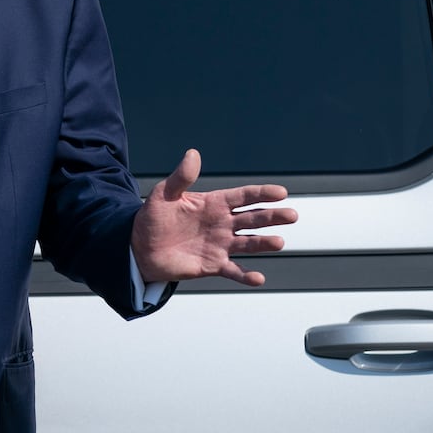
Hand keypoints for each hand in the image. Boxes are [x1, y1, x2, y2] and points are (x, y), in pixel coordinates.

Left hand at [130, 148, 296, 286]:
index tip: (281, 192)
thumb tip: (192, 154)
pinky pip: (234, 270)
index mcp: (214, 204)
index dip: (262, 193)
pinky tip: (258, 278)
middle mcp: (223, 224)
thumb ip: (181, 177)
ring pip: (249, 243)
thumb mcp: (164, 195)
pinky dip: (246, 276)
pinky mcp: (213, 265)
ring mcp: (220, 245)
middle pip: (253, 219)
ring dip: (264, 243)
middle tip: (291, 215)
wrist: (140, 248)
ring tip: (278, 242)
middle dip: (273, 217)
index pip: (244, 197)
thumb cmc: (153, 219)